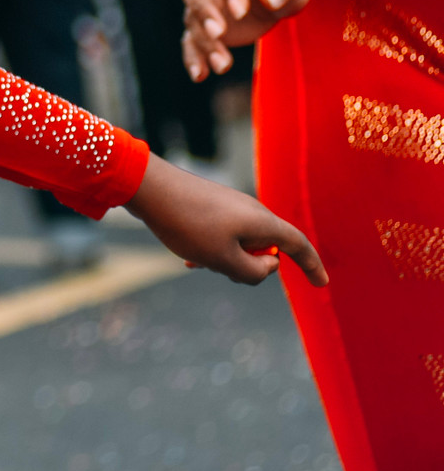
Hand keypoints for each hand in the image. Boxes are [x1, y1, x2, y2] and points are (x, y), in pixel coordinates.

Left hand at [124, 152, 326, 287]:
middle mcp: (251, 210)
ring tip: (196, 259)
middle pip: (266, 248)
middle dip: (249, 267)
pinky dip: (213, 250)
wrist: (148, 186)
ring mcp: (230, 205)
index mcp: (263, 222)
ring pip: (240, 244)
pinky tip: (190, 258)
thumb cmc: (187, 224)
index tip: (322, 285)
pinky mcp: (211, 204)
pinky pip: (222, 235)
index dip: (311, 266)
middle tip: (218, 268)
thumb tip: (269, 266)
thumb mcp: (224, 260)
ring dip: (225, 260)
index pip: (297, 245)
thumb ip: (254, 273)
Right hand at [179, 0, 311, 80]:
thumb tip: (268, 0)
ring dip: (203, 41)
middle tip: (218, 33)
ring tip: (223, 65)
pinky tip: (199, 74)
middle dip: (203, 11)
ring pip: (192, 16)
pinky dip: (193, 55)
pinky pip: (191, 37)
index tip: (240, 11)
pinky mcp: (204, 22)